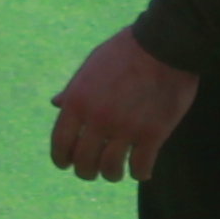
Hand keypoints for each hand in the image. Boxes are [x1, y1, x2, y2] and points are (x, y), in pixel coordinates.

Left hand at [48, 26, 199, 183]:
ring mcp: (126, 128)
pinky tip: (141, 170)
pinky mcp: (153, 134)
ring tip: (116, 172)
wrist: (164, 44)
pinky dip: (140, 173)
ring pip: (111, 170)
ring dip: (112, 175)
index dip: (61, 159)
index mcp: (78, 101)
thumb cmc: (125, 51)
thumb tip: (55, 104)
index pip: (60, 144)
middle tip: (93, 170)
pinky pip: (140, 167)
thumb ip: (73, 90)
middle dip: (86, 171)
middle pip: (84, 163)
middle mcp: (98, 119)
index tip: (66, 164)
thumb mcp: (91, 66)